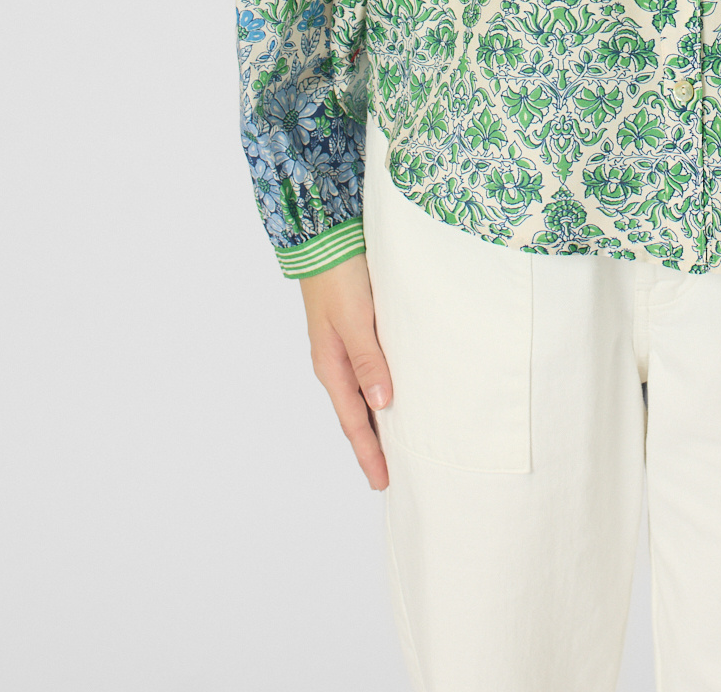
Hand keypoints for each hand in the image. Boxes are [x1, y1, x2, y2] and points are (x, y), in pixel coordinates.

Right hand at [298, 254, 392, 489]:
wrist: (325, 240)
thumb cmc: (340, 278)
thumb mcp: (355, 321)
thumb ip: (368, 361)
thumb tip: (382, 404)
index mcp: (331, 367)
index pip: (354, 421)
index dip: (370, 452)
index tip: (383, 481)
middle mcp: (334, 363)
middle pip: (356, 414)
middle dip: (372, 445)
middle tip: (391, 474)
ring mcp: (341, 349)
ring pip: (362, 395)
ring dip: (376, 420)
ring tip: (395, 444)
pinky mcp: (352, 332)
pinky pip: (366, 373)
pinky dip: (378, 392)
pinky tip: (391, 395)